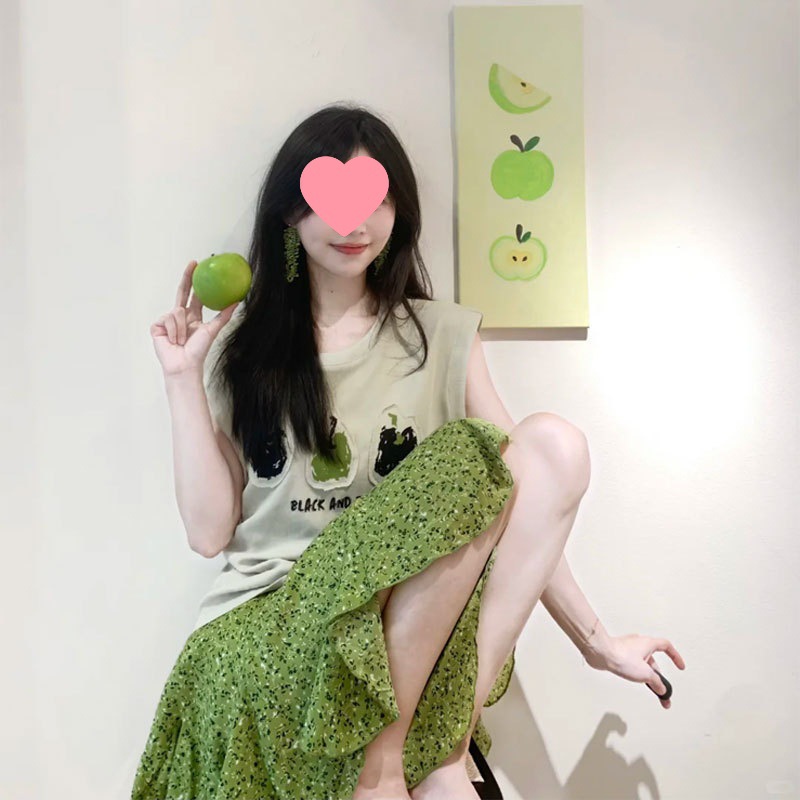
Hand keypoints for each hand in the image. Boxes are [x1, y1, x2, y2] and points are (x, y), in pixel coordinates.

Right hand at [150, 260, 239, 375]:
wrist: (185, 365)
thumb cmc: (198, 351)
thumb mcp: (213, 330)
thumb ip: (223, 315)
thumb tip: (237, 302)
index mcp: (193, 316)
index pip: (194, 295)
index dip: (195, 281)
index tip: (198, 266)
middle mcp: (180, 316)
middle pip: (182, 293)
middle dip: (186, 278)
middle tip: (192, 264)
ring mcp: (168, 321)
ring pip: (176, 311)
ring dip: (182, 328)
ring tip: (182, 341)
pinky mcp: (157, 327)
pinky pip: (167, 319)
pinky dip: (173, 331)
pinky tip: (173, 341)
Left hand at [601, 633, 685, 708]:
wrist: (600, 653)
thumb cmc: (621, 657)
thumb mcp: (645, 673)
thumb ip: (656, 682)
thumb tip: (661, 689)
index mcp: (648, 643)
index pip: (667, 647)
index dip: (675, 656)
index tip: (680, 666)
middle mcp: (639, 644)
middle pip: (654, 661)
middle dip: (659, 677)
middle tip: (663, 692)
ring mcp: (628, 649)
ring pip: (643, 665)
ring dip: (648, 677)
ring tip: (650, 690)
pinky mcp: (619, 654)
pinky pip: (633, 665)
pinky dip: (638, 674)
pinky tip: (635, 681)